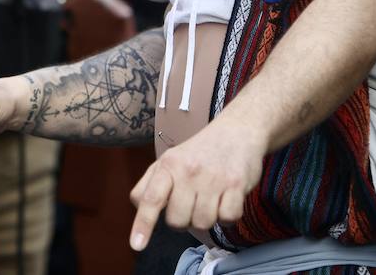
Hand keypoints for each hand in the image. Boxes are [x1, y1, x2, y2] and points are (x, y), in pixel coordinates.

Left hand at [128, 117, 266, 250]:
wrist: (238, 130)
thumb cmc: (200, 152)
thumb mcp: (170, 159)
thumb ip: (151, 183)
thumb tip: (140, 206)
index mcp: (169, 165)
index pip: (151, 198)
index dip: (143, 224)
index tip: (137, 245)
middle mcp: (189, 171)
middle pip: (177, 222)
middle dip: (184, 218)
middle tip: (192, 201)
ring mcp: (213, 178)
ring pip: (203, 224)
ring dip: (207, 217)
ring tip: (211, 197)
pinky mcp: (236, 184)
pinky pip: (228, 219)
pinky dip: (227, 216)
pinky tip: (226, 199)